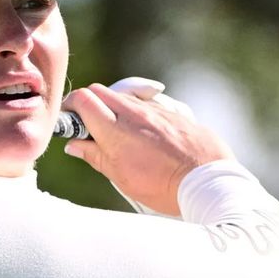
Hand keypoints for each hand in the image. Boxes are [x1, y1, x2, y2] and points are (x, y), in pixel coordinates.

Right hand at [62, 82, 232, 215]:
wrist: (207, 182)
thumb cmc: (163, 186)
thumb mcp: (122, 178)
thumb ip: (95, 156)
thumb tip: (74, 145)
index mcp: (115, 130)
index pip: (83, 98)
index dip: (71, 106)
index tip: (71, 121)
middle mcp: (134, 113)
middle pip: (100, 91)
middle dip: (89, 103)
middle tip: (90, 127)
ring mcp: (156, 110)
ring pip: (125, 98)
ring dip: (115, 110)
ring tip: (120, 136)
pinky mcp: (173, 113)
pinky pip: (148, 106)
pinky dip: (139, 115)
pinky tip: (146, 138)